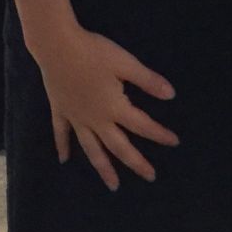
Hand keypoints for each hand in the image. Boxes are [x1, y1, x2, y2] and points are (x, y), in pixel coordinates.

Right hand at [33, 24, 176, 190]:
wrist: (57, 46)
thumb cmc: (94, 52)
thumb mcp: (125, 63)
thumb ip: (147, 81)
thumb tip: (171, 95)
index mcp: (114, 108)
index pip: (142, 125)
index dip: (160, 134)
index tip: (175, 142)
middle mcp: (96, 119)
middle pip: (119, 146)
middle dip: (136, 162)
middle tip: (150, 177)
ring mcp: (76, 118)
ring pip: (91, 149)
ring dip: (103, 168)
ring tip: (113, 185)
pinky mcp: (60, 110)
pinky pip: (62, 133)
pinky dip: (63, 147)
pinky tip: (64, 159)